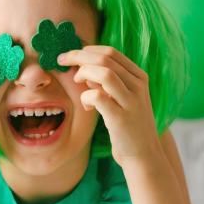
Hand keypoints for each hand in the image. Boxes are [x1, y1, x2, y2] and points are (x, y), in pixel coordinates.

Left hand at [58, 46, 162, 167]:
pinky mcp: (121, 118)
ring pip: (104, 73)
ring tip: (78, 84)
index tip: (69, 55)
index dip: (86, 50)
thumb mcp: (120, 97)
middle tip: (61, 62)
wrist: (142, 154)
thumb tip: (81, 66)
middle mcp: (138, 85)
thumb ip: (106, 81)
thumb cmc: (126, 124)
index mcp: (138, 76)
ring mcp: (131, 101)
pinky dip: (86, 98)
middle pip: (105, 58)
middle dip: (78, 56)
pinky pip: (97, 97)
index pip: (110, 52)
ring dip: (83, 74)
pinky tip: (88, 107)